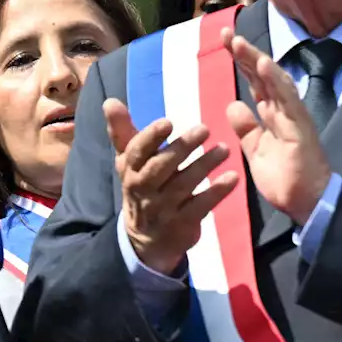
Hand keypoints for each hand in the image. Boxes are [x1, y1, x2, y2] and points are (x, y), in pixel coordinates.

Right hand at [105, 97, 238, 273]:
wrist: (146, 239)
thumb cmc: (141, 188)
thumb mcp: (128, 162)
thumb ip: (122, 131)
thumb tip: (109, 101)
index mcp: (129, 170)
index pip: (136, 152)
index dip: (151, 137)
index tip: (168, 122)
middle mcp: (143, 189)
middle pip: (160, 167)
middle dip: (181, 148)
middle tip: (204, 129)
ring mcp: (162, 209)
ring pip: (182, 185)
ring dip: (204, 166)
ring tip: (224, 149)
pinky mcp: (182, 225)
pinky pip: (200, 206)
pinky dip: (217, 192)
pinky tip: (233, 178)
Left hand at [223, 29, 330, 224]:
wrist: (307, 203)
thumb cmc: (285, 178)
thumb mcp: (255, 150)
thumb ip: (246, 128)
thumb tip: (233, 104)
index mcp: (271, 114)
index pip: (253, 81)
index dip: (240, 61)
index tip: (223, 42)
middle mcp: (283, 110)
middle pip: (261, 76)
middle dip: (244, 53)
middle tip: (225, 33)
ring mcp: (293, 116)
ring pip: (273, 81)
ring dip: (256, 60)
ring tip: (239, 42)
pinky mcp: (300, 126)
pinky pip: (287, 98)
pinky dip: (275, 80)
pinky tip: (263, 63)